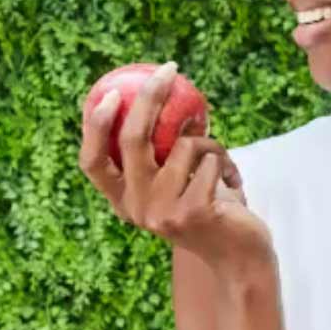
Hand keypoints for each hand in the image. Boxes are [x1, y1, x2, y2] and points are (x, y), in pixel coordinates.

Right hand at [77, 62, 272, 267]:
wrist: (238, 259)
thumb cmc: (208, 210)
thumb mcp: (175, 183)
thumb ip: (159, 154)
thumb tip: (155, 92)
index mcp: (124, 201)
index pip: (92, 162)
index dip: (94, 126)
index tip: (109, 94)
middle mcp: (137, 209)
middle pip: (132, 139)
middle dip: (150, 96)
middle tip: (169, 70)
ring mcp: (162, 213)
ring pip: (184, 145)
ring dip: (210, 142)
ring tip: (220, 164)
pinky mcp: (192, 212)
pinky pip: (210, 160)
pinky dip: (226, 163)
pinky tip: (232, 185)